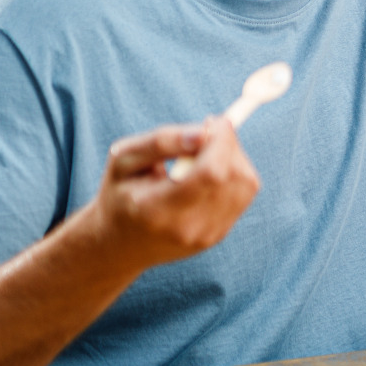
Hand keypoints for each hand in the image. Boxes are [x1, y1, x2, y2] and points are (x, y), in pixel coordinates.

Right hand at [92, 116, 260, 271]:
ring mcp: (206, 236)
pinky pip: (245, 194)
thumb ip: (161, 141)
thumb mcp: (123, 159)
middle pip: (232, 176)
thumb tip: (204, 131)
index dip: (221, 140)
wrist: (120, 245)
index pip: (210, 173)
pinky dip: (234, 174)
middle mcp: (187, 228)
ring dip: (233, 158)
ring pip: (246, 183)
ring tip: (202, 156)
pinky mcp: (219, 235)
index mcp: (157, 210)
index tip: (213, 120)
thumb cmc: (121, 193)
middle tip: (204, 135)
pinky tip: (208, 173)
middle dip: (226, 144)